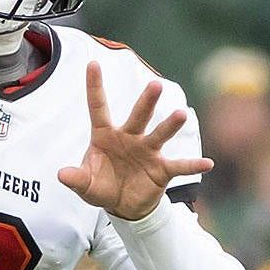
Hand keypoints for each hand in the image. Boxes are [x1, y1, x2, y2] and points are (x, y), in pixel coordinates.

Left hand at [55, 63, 213, 221]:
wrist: (123, 206)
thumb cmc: (102, 187)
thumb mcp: (86, 186)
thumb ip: (76, 179)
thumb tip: (62, 175)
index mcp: (105, 135)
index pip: (99, 108)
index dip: (94, 87)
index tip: (92, 64)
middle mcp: (129, 137)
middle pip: (138, 116)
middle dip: (147, 101)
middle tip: (155, 85)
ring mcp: (148, 151)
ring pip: (160, 134)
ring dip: (170, 125)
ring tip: (181, 114)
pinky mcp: (162, 169)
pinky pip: (180, 166)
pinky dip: (193, 165)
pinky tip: (208, 164)